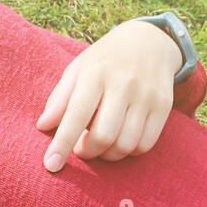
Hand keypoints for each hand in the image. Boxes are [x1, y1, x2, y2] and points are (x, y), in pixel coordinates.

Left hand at [36, 19, 182, 171]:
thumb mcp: (76, 70)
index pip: (76, 114)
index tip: (51, 165)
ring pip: (125, 145)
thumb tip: (43, 127)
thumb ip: (59, 99)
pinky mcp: (164, 106)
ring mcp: (146, 95)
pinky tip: (121, 140)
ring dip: (107, 155)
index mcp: (95, 73)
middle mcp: (123, 83)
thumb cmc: (103, 62)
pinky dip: (128, 152)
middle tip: (81, 147)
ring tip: (100, 143)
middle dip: (87, 152)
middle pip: (103, 136)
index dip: (62, 143)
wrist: (149, 41)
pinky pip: (145, 145)